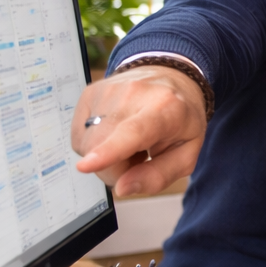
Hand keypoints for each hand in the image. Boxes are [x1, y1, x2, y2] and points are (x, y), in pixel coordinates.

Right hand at [71, 65, 207, 196]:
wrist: (171, 77)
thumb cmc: (181, 119)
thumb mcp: (186, 153)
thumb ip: (158, 176)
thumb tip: (122, 188)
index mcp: (165, 109)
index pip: (132, 132)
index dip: (108, 152)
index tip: (85, 166)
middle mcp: (132, 94)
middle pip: (102, 147)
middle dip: (115, 169)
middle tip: (139, 159)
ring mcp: (106, 91)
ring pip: (87, 145)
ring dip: (105, 156)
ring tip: (129, 143)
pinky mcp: (88, 93)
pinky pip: (79, 136)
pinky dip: (95, 144)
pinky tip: (114, 134)